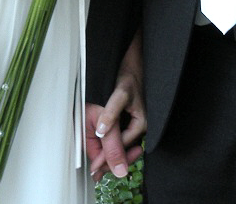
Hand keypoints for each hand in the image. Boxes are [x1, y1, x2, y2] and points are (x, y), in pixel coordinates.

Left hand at [85, 31, 145, 180]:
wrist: (134, 62)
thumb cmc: (129, 76)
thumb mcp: (120, 94)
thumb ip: (111, 114)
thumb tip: (102, 132)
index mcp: (141, 124)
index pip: (121, 146)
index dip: (107, 158)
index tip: (94, 168)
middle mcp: (139, 126)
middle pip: (123, 150)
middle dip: (109, 161)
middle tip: (95, 173)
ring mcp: (134, 124)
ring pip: (121, 145)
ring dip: (109, 154)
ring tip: (97, 166)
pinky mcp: (129, 120)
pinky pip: (120, 137)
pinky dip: (111, 144)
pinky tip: (102, 148)